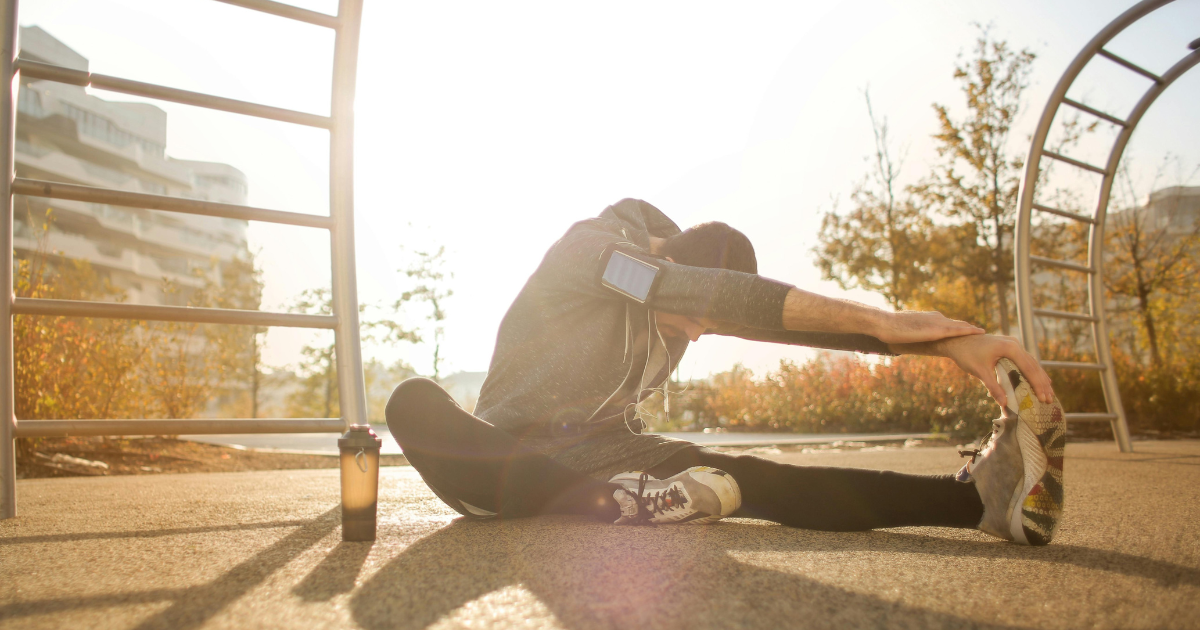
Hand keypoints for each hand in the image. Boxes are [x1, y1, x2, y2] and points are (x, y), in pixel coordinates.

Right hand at [871, 311, 984, 344]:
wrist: (885, 324)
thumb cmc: (890, 329)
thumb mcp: (905, 332)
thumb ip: (912, 335)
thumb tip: (908, 342)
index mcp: (929, 319)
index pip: (948, 324)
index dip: (959, 329)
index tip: (970, 332)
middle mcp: (937, 318)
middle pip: (958, 324)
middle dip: (969, 329)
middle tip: (982, 333)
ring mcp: (938, 323)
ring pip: (961, 325)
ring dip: (972, 330)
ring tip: (985, 333)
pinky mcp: (938, 329)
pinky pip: (958, 330)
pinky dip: (970, 331)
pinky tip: (980, 332)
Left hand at [934, 334, 1055, 406]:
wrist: (956, 340)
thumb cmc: (966, 355)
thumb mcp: (980, 372)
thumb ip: (993, 387)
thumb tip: (1005, 404)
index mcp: (1010, 347)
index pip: (1028, 368)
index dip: (1037, 384)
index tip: (1044, 398)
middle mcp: (1015, 343)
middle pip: (1033, 365)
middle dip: (1042, 383)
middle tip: (1050, 399)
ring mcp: (1013, 344)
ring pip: (1031, 362)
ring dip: (1039, 378)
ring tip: (1048, 393)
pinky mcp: (1009, 347)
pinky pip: (1024, 360)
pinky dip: (1032, 371)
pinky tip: (1039, 380)